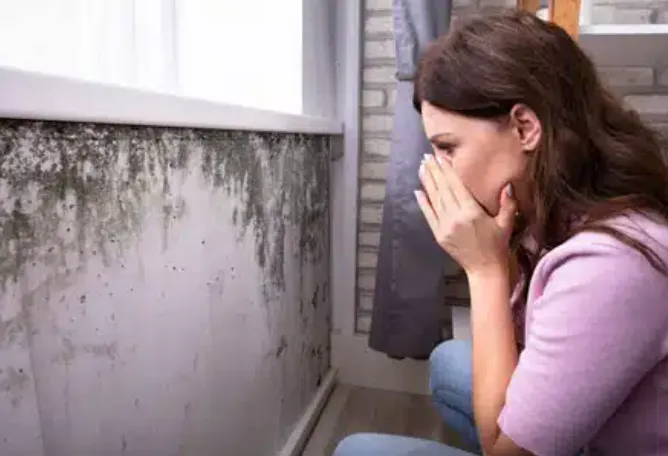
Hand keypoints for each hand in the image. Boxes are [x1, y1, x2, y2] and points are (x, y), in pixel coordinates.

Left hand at [415, 154, 516, 276]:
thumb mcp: (506, 223)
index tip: (440, 157)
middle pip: (442, 189)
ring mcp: (445, 227)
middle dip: (434, 171)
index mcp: (471, 212)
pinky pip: (428, 215)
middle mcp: (455, 218)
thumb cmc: (497, 245)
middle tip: (426, 157)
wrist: (485, 269)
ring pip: (434, 200)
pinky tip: (418, 191)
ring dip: (427, 182)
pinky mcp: (439, 235)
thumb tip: (507, 185)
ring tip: (421, 168)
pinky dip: (423, 202)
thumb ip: (507, 203)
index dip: (447, 170)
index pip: (456, 186)